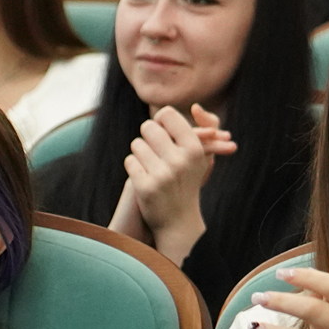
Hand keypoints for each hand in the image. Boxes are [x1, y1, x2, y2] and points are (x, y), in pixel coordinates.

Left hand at [122, 104, 235, 262]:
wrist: (179, 220)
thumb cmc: (187, 180)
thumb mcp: (199, 156)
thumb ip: (198, 131)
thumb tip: (195, 107)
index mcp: (195, 149)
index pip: (167, 114)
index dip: (160, 120)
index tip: (161, 129)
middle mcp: (180, 160)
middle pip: (148, 127)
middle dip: (148, 135)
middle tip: (154, 148)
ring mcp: (162, 174)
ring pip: (136, 144)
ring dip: (140, 153)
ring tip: (151, 165)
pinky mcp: (145, 187)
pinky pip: (129, 160)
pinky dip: (134, 166)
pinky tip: (144, 176)